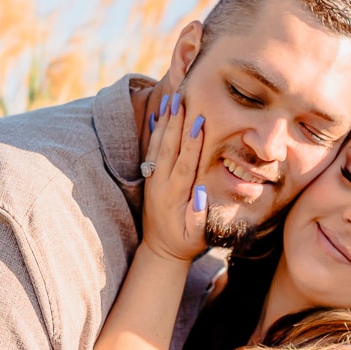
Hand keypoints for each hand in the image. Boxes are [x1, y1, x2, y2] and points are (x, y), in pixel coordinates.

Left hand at [140, 91, 206, 262]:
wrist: (160, 250)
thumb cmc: (185, 243)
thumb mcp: (197, 238)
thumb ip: (199, 218)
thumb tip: (201, 193)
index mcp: (174, 197)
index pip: (184, 165)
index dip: (191, 144)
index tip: (198, 122)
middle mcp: (161, 185)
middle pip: (168, 149)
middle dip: (175, 123)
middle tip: (181, 99)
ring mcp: (153, 180)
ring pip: (158, 146)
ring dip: (165, 122)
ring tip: (170, 99)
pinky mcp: (149, 177)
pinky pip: (151, 151)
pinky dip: (155, 132)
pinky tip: (159, 115)